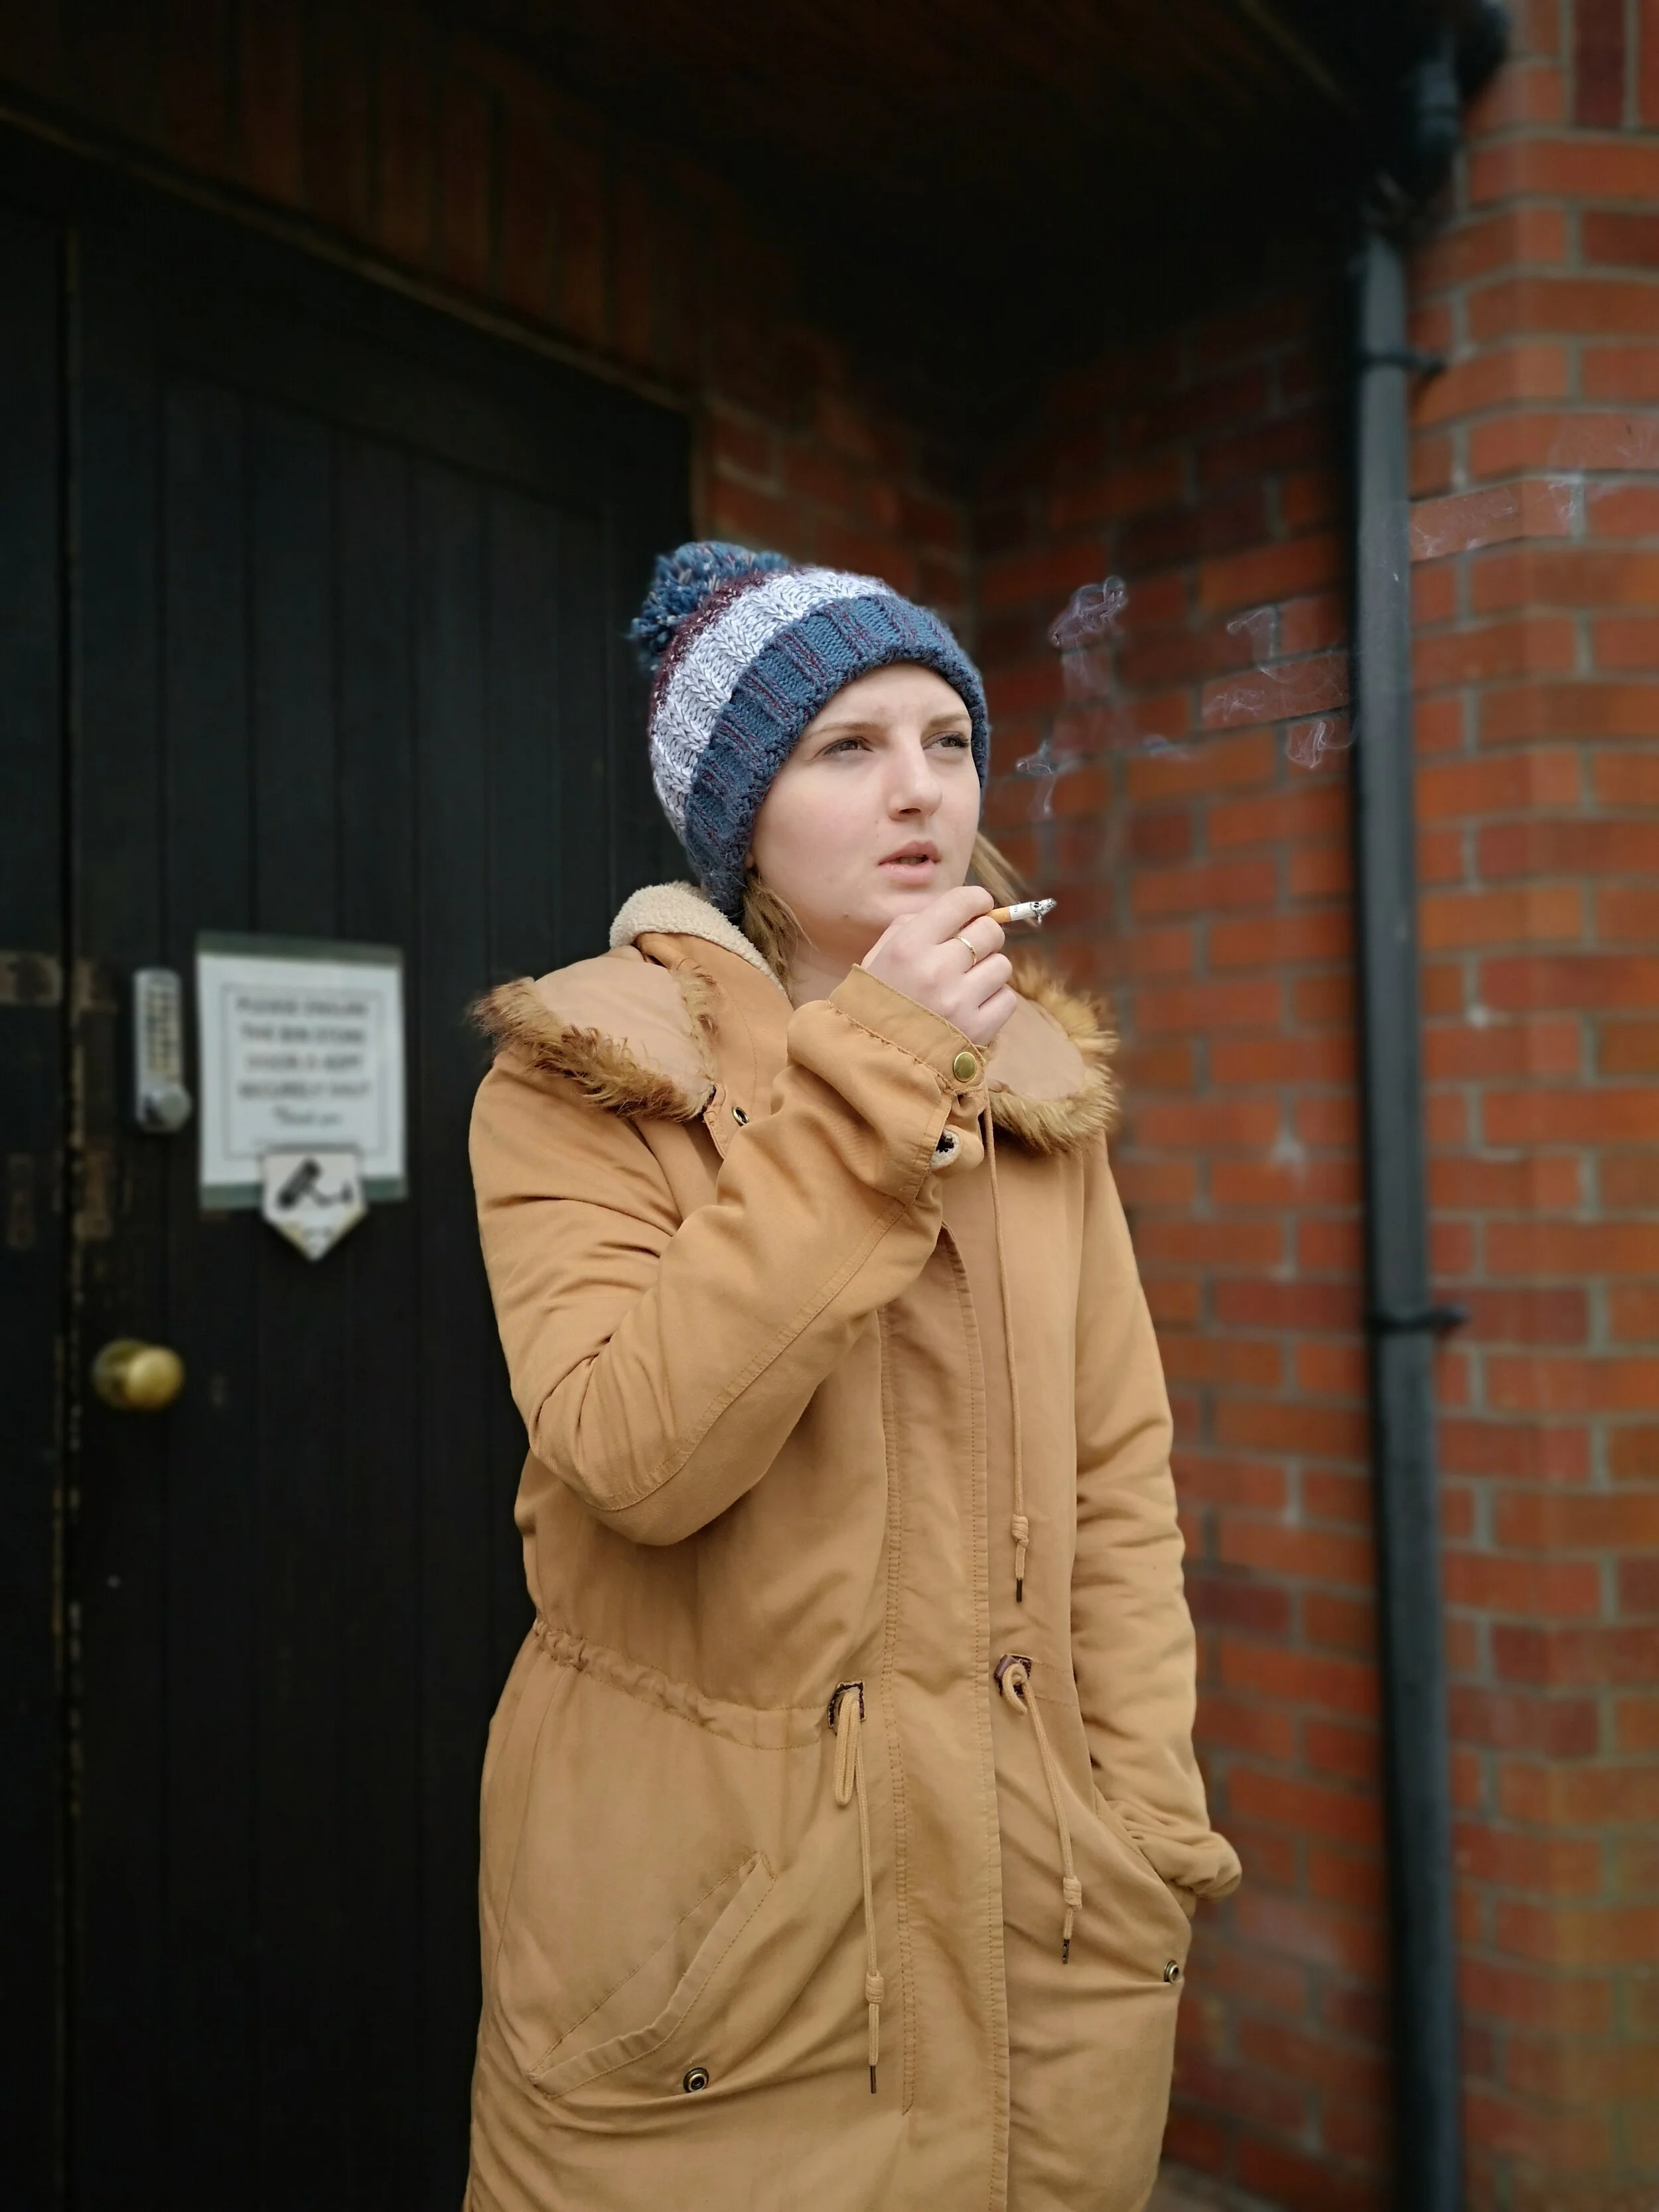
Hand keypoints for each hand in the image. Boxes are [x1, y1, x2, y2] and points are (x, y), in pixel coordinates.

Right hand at [861, 885, 1017, 1047]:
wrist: (875, 1060)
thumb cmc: (878, 1001)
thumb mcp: (880, 955)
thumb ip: (913, 925)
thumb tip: (959, 911)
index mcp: (909, 945)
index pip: (962, 902)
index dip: (978, 900)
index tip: (979, 908)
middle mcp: (936, 969)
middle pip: (990, 932)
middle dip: (985, 937)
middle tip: (972, 950)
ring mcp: (959, 1001)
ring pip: (1002, 965)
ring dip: (989, 971)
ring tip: (967, 985)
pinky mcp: (978, 1029)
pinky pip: (1007, 999)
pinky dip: (995, 1001)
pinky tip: (973, 1008)